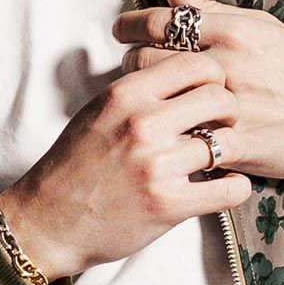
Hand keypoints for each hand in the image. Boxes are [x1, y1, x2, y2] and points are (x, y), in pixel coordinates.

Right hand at [0, 46, 251, 281]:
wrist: (47, 221)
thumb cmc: (74, 165)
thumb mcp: (97, 111)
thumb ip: (137, 88)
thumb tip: (177, 65)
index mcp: (125, 94)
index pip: (195, 63)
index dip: (213, 77)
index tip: (209, 93)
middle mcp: (142, 124)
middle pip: (220, 98)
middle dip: (228, 112)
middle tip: (220, 128)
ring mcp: (156, 165)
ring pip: (227, 143)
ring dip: (230, 152)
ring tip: (219, 160)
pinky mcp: (168, 205)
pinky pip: (231, 188)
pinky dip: (236, 188)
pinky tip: (223, 186)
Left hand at [111, 0, 283, 184]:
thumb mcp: (259, 27)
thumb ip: (209, 8)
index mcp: (232, 31)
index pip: (158, 21)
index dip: (129, 25)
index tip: (120, 31)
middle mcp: (228, 65)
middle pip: (147, 60)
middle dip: (132, 64)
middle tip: (135, 70)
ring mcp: (231, 107)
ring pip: (160, 102)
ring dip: (147, 103)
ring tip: (150, 101)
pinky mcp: (237, 144)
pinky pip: (187, 141)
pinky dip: (173, 139)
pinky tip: (170, 136)